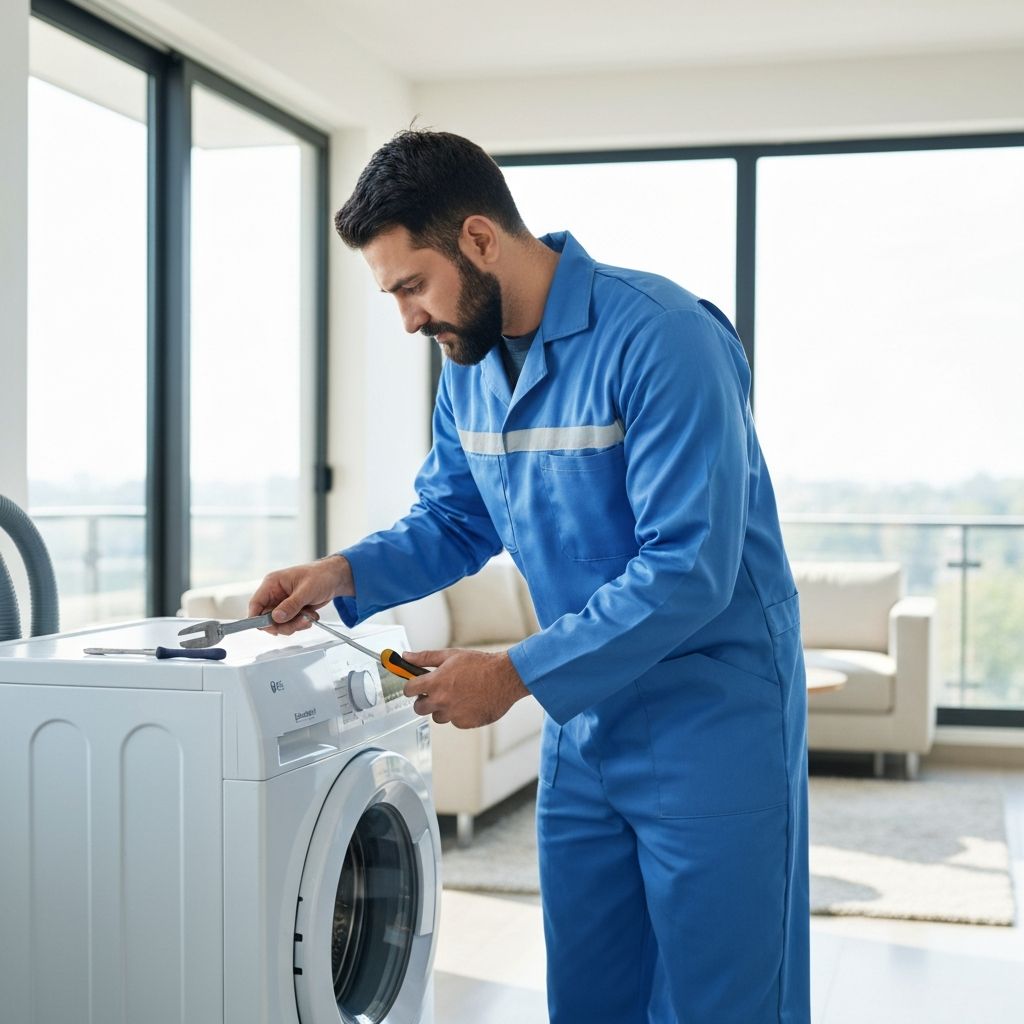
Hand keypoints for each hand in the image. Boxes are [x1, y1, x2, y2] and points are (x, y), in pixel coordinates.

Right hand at [248, 554, 353, 635]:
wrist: (335, 578)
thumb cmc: (321, 576)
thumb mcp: (306, 590)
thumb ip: (291, 604)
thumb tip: (276, 617)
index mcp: (272, 584)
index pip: (256, 604)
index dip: (258, 618)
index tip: (270, 627)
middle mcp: (274, 595)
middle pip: (267, 619)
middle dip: (284, 624)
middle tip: (300, 622)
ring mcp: (282, 604)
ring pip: (279, 624)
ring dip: (295, 625)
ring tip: (309, 617)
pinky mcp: (291, 611)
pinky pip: (290, 624)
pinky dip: (300, 624)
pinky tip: (311, 616)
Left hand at [401, 649, 530, 728]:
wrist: (505, 678)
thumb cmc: (480, 665)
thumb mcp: (450, 655)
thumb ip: (425, 658)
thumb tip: (406, 656)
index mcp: (435, 683)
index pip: (408, 690)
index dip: (411, 687)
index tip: (415, 686)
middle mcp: (441, 701)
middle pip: (418, 708)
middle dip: (424, 700)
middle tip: (436, 692)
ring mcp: (453, 714)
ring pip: (437, 716)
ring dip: (442, 708)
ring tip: (457, 695)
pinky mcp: (465, 723)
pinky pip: (454, 721)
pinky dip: (458, 714)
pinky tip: (469, 702)